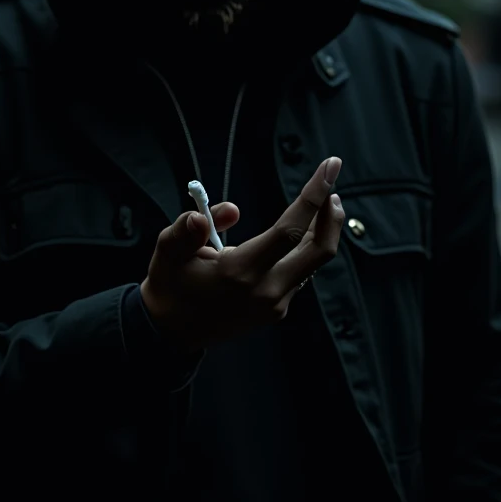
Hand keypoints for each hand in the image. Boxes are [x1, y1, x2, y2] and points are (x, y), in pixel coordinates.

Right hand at [140, 157, 343, 351]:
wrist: (171, 333)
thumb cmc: (171, 285)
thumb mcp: (168, 250)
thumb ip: (189, 227)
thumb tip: (229, 210)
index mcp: (239, 272)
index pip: (288, 231)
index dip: (313, 196)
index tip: (330, 168)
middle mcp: (265, 290)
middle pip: (318, 250)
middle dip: (332, 215)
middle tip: (332, 187)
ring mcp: (275, 304)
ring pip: (314, 263)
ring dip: (323, 231)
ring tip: (323, 204)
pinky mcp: (277, 310)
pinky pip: (302, 274)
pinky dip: (308, 248)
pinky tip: (303, 231)